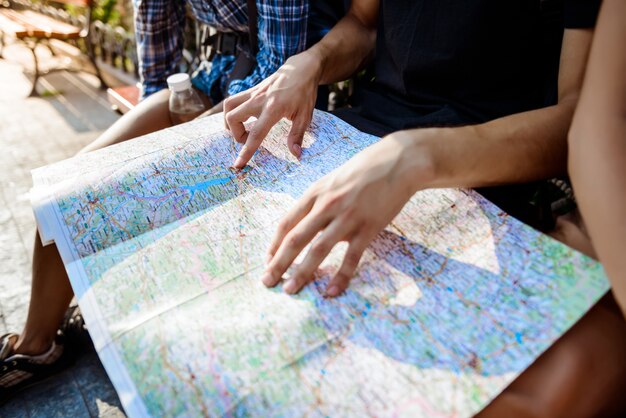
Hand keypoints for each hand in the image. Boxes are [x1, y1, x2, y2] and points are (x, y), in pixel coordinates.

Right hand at [224, 52, 322, 167]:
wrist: (301, 69)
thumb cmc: (305, 93)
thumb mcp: (305, 116)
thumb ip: (297, 135)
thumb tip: (295, 154)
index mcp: (273, 109)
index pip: (255, 134)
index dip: (246, 151)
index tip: (237, 164)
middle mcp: (259, 100)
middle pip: (232, 118)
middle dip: (236, 134)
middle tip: (248, 138)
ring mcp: (253, 93)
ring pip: (228, 106)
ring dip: (230, 121)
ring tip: (242, 128)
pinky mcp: (252, 89)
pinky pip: (234, 100)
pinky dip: (233, 111)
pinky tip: (244, 117)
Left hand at [261, 132, 433, 296]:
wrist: (399, 161)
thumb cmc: (364, 170)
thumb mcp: (333, 181)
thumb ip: (319, 203)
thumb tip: (307, 228)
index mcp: (315, 193)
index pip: (286, 223)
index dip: (274, 245)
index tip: (267, 262)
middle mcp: (326, 205)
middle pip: (296, 239)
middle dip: (279, 263)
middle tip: (267, 282)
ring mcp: (347, 217)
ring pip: (318, 249)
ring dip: (302, 272)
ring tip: (290, 290)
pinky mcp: (368, 227)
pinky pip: (351, 257)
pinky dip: (340, 276)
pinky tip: (331, 292)